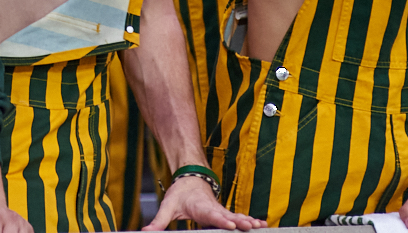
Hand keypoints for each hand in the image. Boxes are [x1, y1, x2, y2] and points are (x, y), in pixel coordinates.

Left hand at [144, 175, 263, 230]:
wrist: (190, 179)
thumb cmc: (180, 194)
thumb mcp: (167, 206)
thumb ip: (159, 220)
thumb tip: (146, 231)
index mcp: (201, 207)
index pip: (212, 214)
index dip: (220, 220)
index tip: (230, 225)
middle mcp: (214, 208)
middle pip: (228, 216)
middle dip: (239, 222)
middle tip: (250, 226)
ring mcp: (221, 210)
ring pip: (236, 216)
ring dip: (248, 221)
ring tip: (259, 226)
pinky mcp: (225, 213)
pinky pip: (239, 217)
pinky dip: (250, 220)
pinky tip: (261, 225)